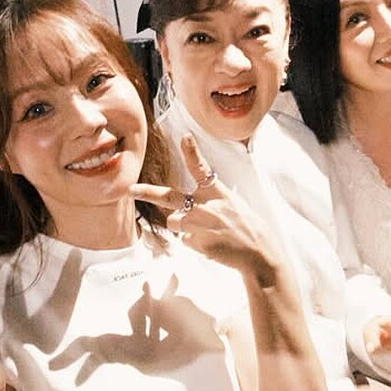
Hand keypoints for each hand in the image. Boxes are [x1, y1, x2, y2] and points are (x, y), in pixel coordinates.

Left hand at [132, 134, 279, 283]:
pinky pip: (185, 240)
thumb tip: (181, 210)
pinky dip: (195, 243)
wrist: (259, 253)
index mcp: (218, 192)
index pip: (202, 169)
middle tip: (131, 190)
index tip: (185, 137)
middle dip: (148, 193)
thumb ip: (208, 200)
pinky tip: (212, 244)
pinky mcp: (200, 244)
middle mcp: (207, 207)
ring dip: (183, 227)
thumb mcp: (232, 204)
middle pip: (170, 198)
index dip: (192, 152)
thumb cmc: (246, 227)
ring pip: (174, 222)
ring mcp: (202, 226)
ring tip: (207, 232)